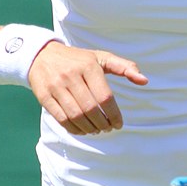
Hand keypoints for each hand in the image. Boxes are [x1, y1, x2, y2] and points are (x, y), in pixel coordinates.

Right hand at [28, 42, 147, 134]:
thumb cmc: (78, 59)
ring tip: (96, 130)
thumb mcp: (101, 57)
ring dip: (89, 128)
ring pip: (76, 115)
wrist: (42, 54)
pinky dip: (74, 129)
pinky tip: (82, 130)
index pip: (105, 96)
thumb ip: (124, 67)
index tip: (119, 124)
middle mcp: (71, 75)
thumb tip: (144, 81)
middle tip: (108, 128)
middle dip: (102, 124)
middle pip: (91, 109)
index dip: (114, 114)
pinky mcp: (44, 95)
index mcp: (88, 66)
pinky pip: (61, 118)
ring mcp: (56, 86)